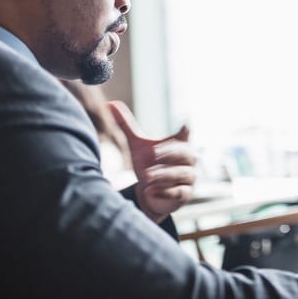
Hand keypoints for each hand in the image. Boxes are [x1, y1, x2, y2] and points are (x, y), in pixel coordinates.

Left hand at [108, 101, 197, 223]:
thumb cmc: (149, 164)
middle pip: (186, 153)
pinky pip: (179, 192)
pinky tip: (151, 190)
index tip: (185, 122)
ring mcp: (188, 177)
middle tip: (153, 153)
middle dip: (170, 153)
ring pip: (181, 174)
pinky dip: (166, 191)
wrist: (151, 192)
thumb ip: (126, 126)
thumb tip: (110, 104)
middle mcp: (187, 160)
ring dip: (164, 174)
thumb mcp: (137, 146)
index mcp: (178, 144)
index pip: (185, 134)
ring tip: (147, 175)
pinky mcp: (185, 194)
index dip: (186, 129)